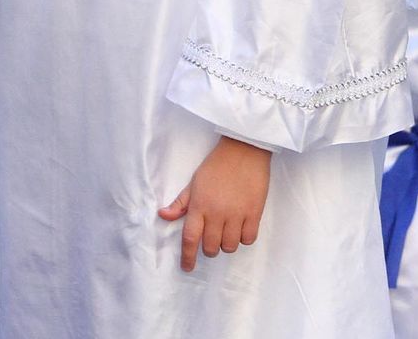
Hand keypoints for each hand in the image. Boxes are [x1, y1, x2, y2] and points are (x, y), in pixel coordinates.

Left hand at [157, 136, 269, 272]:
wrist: (244, 150)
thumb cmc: (216, 165)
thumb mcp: (194, 182)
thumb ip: (180, 203)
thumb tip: (163, 215)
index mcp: (199, 205)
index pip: (190, 238)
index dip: (188, 257)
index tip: (187, 268)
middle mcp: (216, 213)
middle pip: (211, 247)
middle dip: (210, 249)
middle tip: (212, 239)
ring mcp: (236, 214)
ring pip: (230, 246)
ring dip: (226, 244)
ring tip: (227, 232)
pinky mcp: (254, 212)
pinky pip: (248, 239)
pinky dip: (243, 238)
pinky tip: (241, 229)